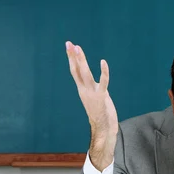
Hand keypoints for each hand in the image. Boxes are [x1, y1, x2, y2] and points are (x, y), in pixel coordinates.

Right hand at [66, 41, 117, 169]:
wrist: (103, 130)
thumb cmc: (101, 115)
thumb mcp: (96, 98)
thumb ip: (95, 89)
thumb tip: (95, 82)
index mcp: (82, 90)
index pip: (74, 71)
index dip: (72, 59)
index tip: (70, 47)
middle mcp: (84, 90)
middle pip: (77, 70)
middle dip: (73, 56)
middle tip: (69, 43)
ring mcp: (92, 93)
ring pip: (85, 74)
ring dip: (82, 61)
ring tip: (78, 48)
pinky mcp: (102, 97)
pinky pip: (103, 82)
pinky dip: (103, 72)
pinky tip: (103, 62)